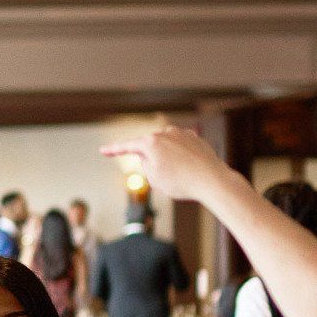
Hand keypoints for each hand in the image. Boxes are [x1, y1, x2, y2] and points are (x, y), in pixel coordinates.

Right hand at [98, 126, 234, 204]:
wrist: (212, 181)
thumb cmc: (182, 183)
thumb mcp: (154, 179)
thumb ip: (146, 164)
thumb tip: (150, 156)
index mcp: (151, 143)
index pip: (127, 147)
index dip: (113, 150)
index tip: (103, 150)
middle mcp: (166, 133)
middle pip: (149, 147)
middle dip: (151, 161)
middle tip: (163, 178)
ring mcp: (182, 134)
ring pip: (166, 147)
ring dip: (167, 159)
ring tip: (179, 176)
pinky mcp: (195, 138)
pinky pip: (181, 149)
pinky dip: (182, 159)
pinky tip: (189, 170)